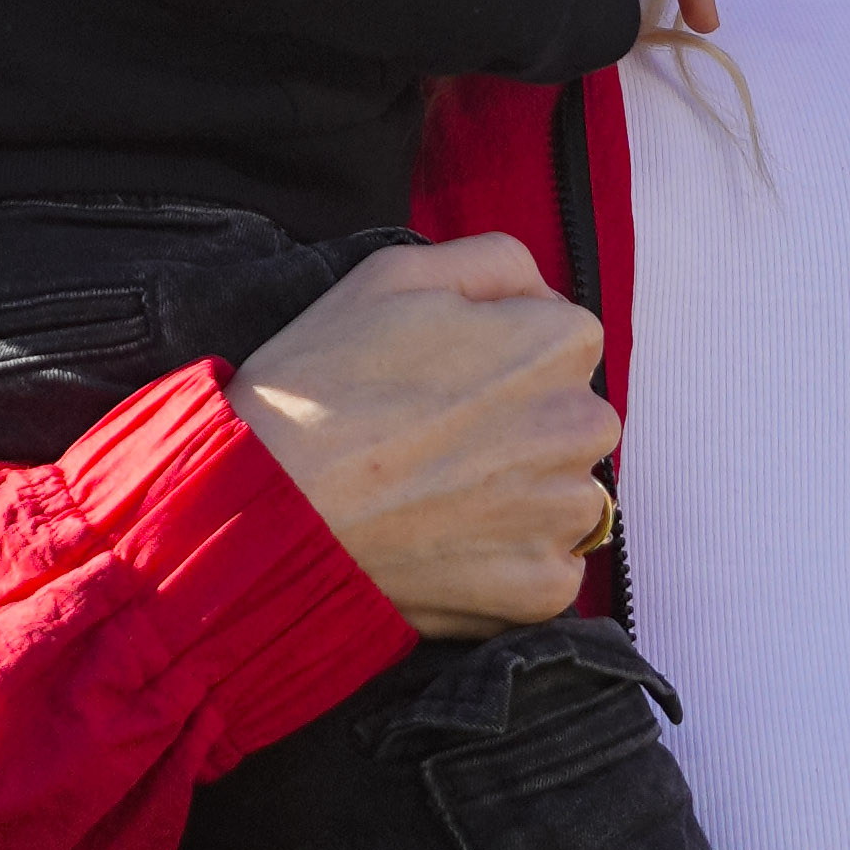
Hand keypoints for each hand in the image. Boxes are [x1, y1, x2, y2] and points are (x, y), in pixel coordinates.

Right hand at [228, 236, 618, 638]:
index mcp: (560, 340)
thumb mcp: (395, 274)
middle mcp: (584, 424)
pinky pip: (547, 567)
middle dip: (517, 428)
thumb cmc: (320, 387)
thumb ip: (493, 263)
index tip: (440, 383)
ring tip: (431, 496)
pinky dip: (504, 562)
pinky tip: (442, 543)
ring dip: (515, 497)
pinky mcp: (545, 587)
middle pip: (567, 420)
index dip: (496, 360)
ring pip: (560, 495)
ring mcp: (567, 512)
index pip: (559, 344)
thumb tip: (540, 292)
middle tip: (429, 443)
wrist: (265, 507)